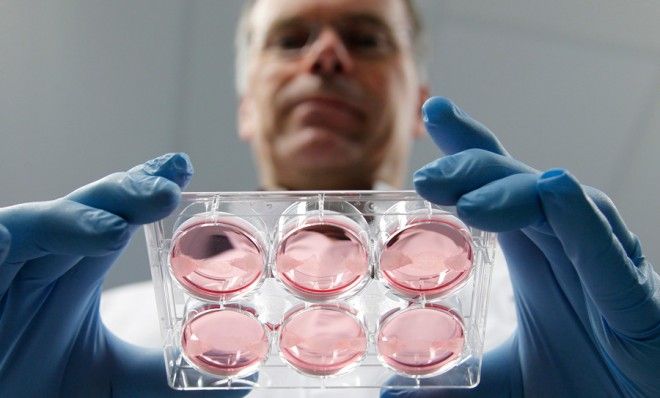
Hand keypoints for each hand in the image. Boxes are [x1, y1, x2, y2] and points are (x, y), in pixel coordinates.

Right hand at [0, 154, 248, 396]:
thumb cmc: (34, 387)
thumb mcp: (109, 383)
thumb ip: (162, 376)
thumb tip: (238, 379)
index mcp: (76, 269)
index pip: (117, 217)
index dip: (145, 189)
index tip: (182, 170)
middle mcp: (42, 260)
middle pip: (86, 210)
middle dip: (125, 194)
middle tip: (167, 189)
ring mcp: (3, 268)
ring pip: (33, 226)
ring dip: (71, 222)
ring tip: (112, 230)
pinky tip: (8, 240)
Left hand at [382, 97, 659, 396]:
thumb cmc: (588, 386)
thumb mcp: (507, 383)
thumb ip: (452, 385)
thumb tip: (393, 393)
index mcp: (535, 255)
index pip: (497, 185)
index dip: (469, 145)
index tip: (435, 111)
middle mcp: (565, 248)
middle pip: (518, 183)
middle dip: (474, 168)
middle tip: (428, 176)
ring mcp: (602, 266)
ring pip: (561, 203)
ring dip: (514, 190)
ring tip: (468, 199)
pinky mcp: (636, 300)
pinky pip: (609, 249)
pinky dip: (582, 218)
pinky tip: (556, 191)